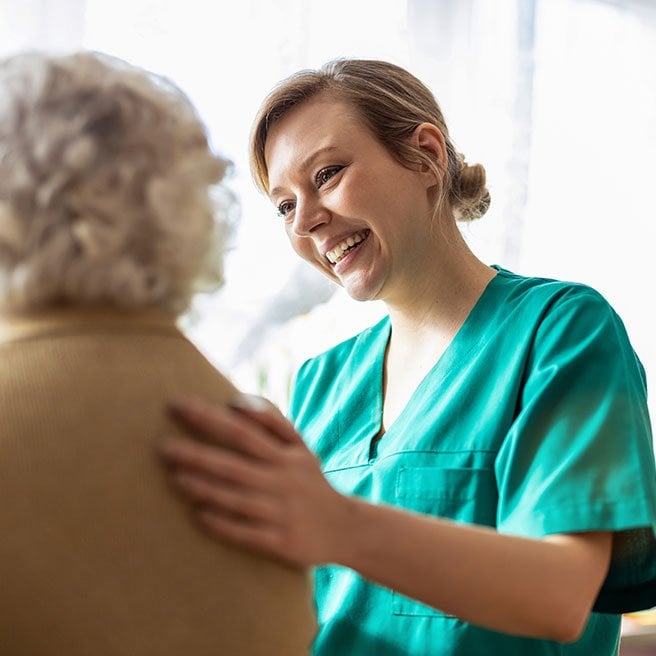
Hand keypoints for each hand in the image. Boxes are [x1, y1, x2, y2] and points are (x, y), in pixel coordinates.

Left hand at [159, 395, 349, 567]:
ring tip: (175, 478)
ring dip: (205, 489)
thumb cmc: (310, 481)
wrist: (344, 528)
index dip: (209, 418)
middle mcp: (282, 482)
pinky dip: (224, 524)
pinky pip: (247, 534)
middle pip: (234, 465)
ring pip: (237, 499)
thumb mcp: (299, 447)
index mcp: (285, 456)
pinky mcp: (281, 542)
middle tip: (162, 448)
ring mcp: (281, 513)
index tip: (177, 406)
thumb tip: (235, 402)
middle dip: (198, 455)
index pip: (242, 432)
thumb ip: (271, 421)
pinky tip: (199, 515)